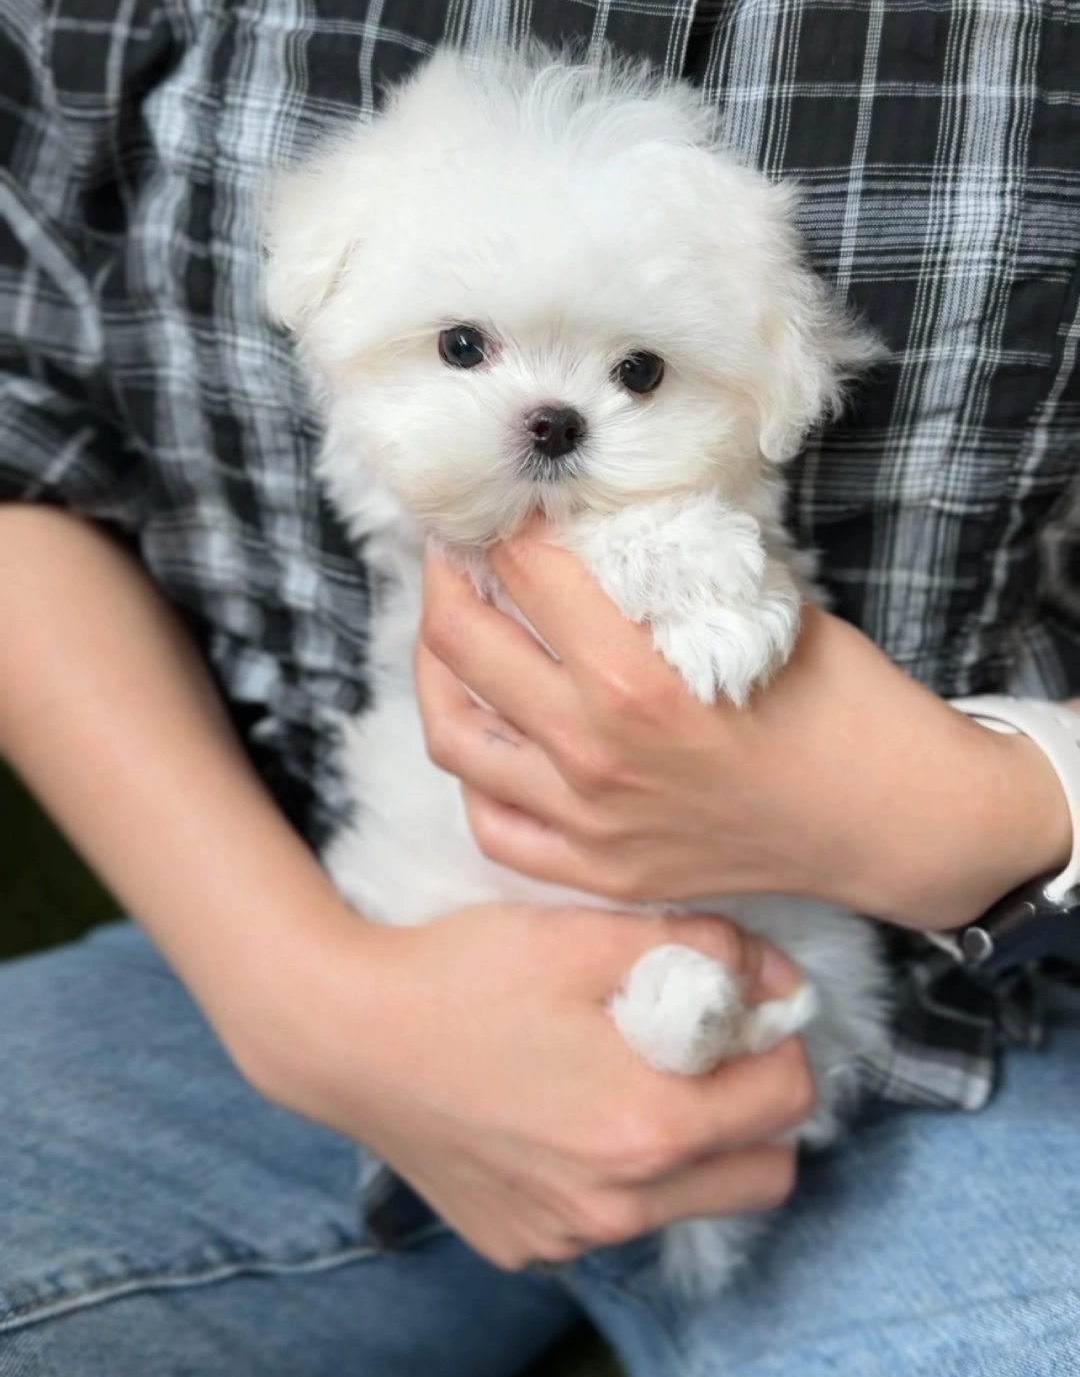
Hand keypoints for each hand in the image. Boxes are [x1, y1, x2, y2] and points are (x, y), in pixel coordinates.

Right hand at [241, 901, 812, 1270]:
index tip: (743, 1004)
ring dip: (688, 1144)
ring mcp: (566, 1235)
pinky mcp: (521, 1244)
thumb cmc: (464, 974)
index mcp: (647, 1127)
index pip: (788, 1099)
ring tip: (629, 1068)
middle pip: (762, 1174)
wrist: (342, 1033)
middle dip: (756, 1108)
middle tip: (707, 1046)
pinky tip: (562, 1104)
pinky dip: (613, 1169)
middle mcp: (616, 1204)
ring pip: (687, 1201)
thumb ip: (700, 948)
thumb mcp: (587, 935)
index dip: (779, 1037)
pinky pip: (609, 1218)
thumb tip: (776, 975)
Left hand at [416, 529, 1071, 931]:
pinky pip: (493, 826)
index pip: (525, 572)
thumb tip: (590, 518)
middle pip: (462, 645)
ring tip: (447, 634)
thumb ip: (665, 567)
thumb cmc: (842, 701)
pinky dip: (474, 776)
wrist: (894, 820)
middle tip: (453, 552)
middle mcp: (595, 753)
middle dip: (444, 578)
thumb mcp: (755, 606)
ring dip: (433, 672)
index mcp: (636, 677)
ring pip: (454, 738)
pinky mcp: (601, 873)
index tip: (497, 504)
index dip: (500, 522)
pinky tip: (486, 733)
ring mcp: (590, 824)